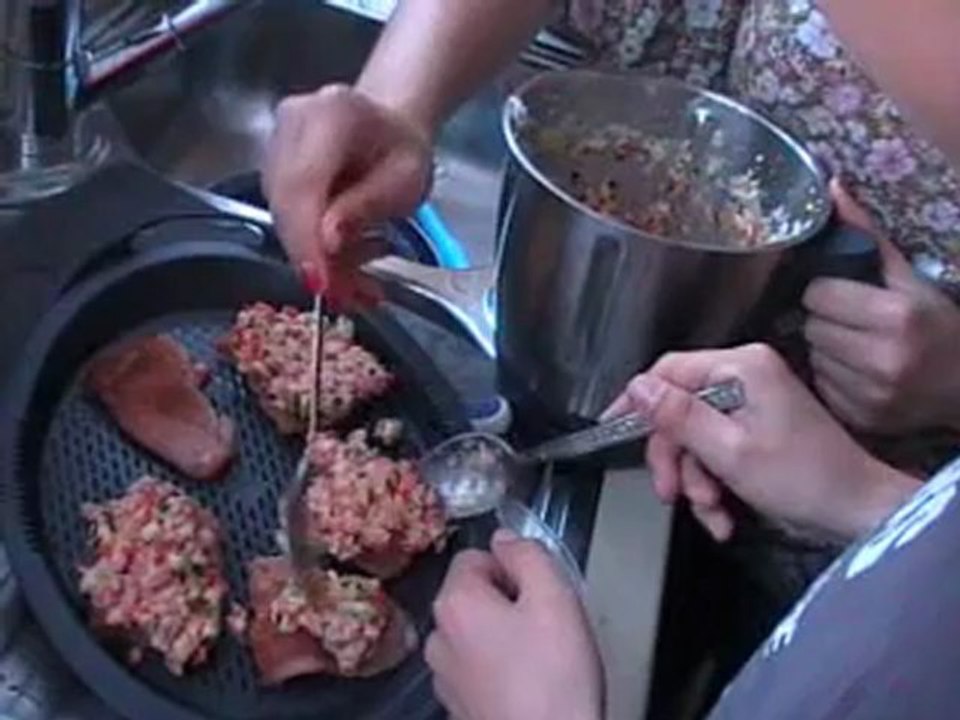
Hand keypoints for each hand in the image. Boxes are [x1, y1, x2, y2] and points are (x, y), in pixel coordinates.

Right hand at [262, 84, 431, 296]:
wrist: (388, 129)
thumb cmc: (402, 150)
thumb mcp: (406, 180)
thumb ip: (366, 207)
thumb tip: (327, 241)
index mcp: (331, 115)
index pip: (302, 183)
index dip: (306, 238)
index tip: (321, 282)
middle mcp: (292, 124)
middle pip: (285, 203)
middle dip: (313, 258)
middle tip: (345, 295)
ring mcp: (275, 145)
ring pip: (281, 217)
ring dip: (316, 259)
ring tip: (356, 283)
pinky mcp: (271, 169)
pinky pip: (284, 218)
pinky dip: (312, 248)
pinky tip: (343, 263)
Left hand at [425, 531, 602, 719]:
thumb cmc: (554, 675)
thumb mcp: (554, 596)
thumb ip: (527, 554)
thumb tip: (505, 538)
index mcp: (454, 603)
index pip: (475, 556)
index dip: (512, 567)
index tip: (539, 592)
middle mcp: (438, 638)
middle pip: (473, 595)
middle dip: (507, 601)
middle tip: (546, 624)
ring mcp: (444, 678)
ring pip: (475, 634)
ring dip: (503, 637)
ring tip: (541, 659)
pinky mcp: (458, 709)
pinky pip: (478, 670)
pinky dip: (499, 670)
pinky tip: (530, 685)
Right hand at [606, 344, 919, 541]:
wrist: (859, 511)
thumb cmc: (805, 479)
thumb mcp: (728, 450)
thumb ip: (678, 416)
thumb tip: (637, 387)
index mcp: (742, 367)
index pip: (669, 371)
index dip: (636, 402)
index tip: (612, 428)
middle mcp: (747, 376)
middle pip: (679, 409)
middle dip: (674, 458)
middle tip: (672, 492)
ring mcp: (753, 403)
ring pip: (695, 437)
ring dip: (695, 479)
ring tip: (711, 512)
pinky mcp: (758, 428)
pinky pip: (716, 450)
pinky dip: (714, 484)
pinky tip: (723, 515)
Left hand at [803, 180, 959, 433]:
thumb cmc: (940, 325)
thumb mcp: (911, 278)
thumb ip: (867, 235)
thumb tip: (832, 187)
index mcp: (896, 316)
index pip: (818, 295)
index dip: (827, 292)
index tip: (842, 294)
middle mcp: (882, 358)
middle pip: (811, 326)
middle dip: (825, 320)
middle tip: (851, 322)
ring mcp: (871, 394)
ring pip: (812, 356)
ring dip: (825, 350)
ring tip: (856, 347)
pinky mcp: (863, 419)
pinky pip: (821, 388)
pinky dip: (832, 379)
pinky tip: (857, 373)